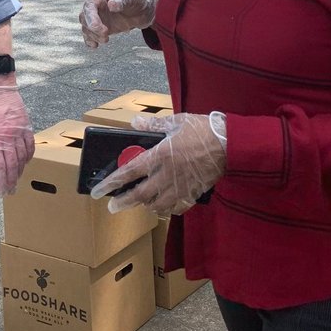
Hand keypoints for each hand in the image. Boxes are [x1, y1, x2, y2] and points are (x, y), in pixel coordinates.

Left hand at [0, 87, 33, 195]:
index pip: (0, 166)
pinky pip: (30, 144)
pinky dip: (29, 155)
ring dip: (20, 170)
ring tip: (16, 180)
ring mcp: (19, 132)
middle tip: (10, 191)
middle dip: (11, 180)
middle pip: (12, 165)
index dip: (1, 180)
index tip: (1, 191)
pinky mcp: (26, 125)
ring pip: (22, 157)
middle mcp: (8, 137)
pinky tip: (25, 162)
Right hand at [79, 0, 157, 48]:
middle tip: (106, 34)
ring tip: (106, 40)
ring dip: (93, 36)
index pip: (89, 6)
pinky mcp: (100, 29)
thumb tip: (111, 5)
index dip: (90, 17)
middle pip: (84, 18)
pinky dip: (90, 41)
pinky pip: (90, 35)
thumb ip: (122, 0)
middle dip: (92, 28)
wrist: (143, 9)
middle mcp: (95, 7)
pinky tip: (95, 46)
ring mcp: (97, 19)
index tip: (97, 27)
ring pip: (86, 28)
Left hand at [91, 113, 225, 214]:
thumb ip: (155, 124)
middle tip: (113, 207)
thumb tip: (135, 122)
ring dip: (145, 206)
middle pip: (140, 195)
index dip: (112, 182)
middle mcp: (167, 174)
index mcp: (161, 155)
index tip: (99, 191)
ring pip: (157, 205)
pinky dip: (167, 209)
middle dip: (124, 202)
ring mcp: (181, 186)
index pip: (130, 172)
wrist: (231, 144)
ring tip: (140, 204)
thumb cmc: (204, 130)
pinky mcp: (193, 193)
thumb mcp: (177, 121)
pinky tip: (163, 206)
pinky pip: (176, 208)